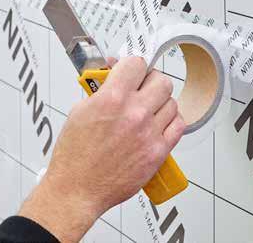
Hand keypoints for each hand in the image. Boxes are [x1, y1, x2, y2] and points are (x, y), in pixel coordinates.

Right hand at [18, 57, 184, 242]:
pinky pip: (178, 126)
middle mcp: (134, 113)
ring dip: (160, 101)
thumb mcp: (80, 109)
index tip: (130, 69)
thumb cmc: (74, 154)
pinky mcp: (157, 153)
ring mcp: (149, 133)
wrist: (77, 188)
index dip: (133, 64)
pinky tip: (159, 122)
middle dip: (150, 80)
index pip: (137, 63)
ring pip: (172, 102)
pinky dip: (171, 121)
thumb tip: (114, 76)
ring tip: (148, 107)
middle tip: (142, 86)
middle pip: (161, 80)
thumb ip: (101, 89)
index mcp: (112, 98)